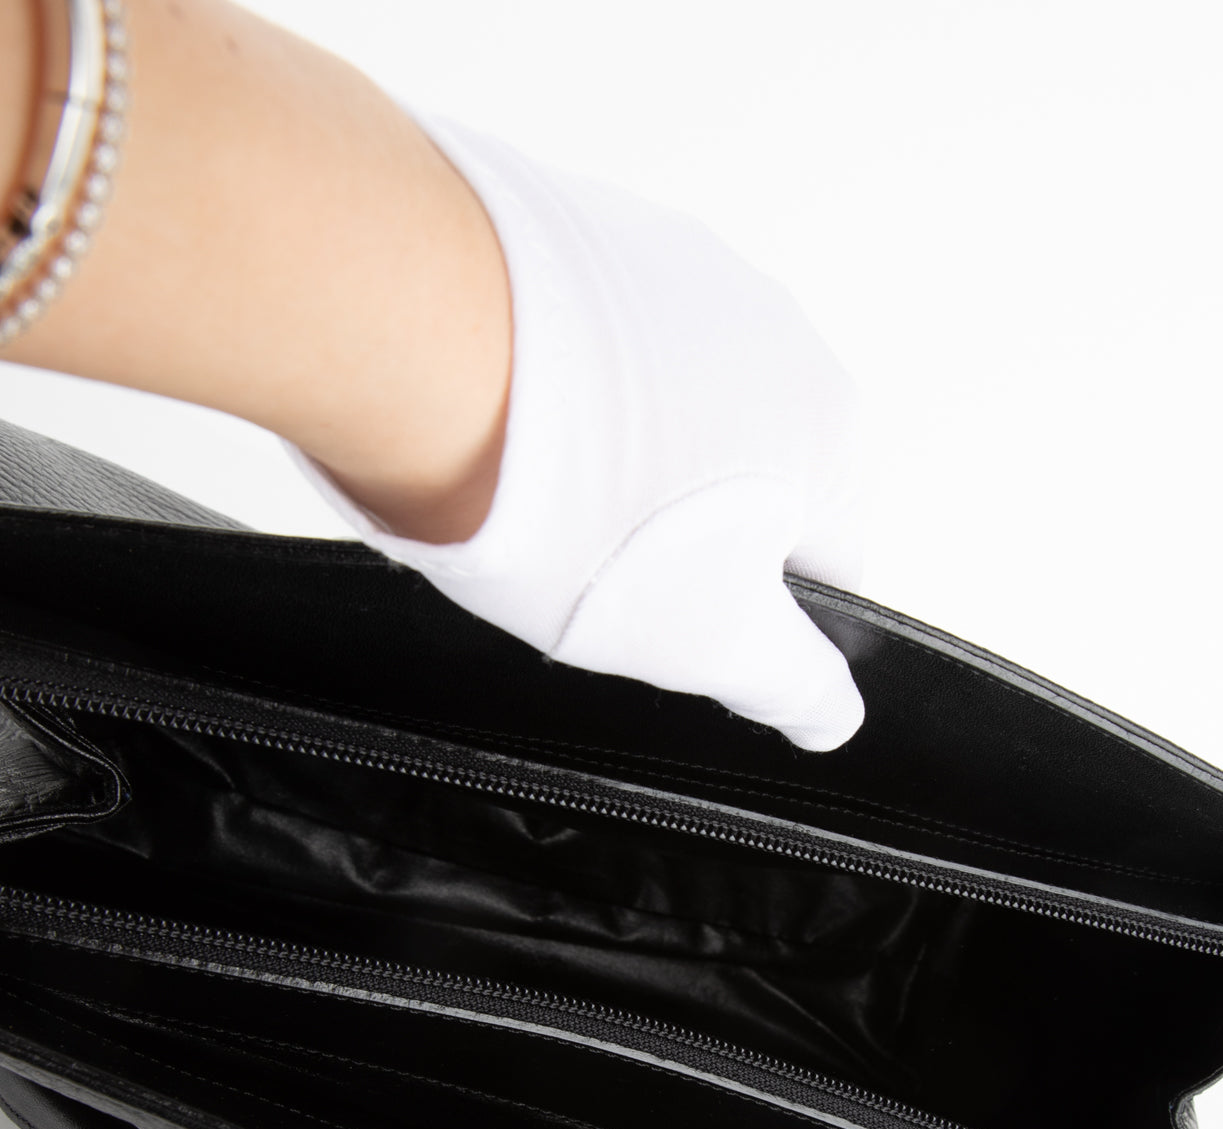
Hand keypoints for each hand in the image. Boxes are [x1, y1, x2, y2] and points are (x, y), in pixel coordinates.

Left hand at [291, 108, 866, 752]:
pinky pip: (587, 341)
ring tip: (531, 489)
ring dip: (613, 453)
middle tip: (586, 563)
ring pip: (660, 407)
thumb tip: (834, 712)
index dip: (740, 613)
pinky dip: (553, 384)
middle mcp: (772, 331)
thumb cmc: (575, 496)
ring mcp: (676, 268)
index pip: (817, 561)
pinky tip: (496, 422)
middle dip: (670, 527)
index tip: (664, 624)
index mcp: (827, 431)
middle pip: (735, 474)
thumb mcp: (704, 636)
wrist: (428, 349)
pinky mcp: (586, 232)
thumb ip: (789, 681)